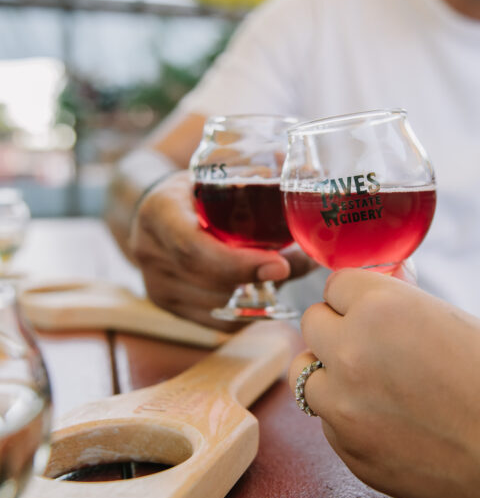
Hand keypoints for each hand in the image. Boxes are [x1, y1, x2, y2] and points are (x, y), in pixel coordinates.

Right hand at [129, 171, 314, 330]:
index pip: (192, 246)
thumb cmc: (194, 190)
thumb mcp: (215, 176)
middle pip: (208, 279)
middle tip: (295, 266)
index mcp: (159, 212)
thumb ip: (257, 178)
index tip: (279, 264)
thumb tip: (312, 177)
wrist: (155, 210)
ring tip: (283, 272)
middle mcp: (149, 251)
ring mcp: (156, 284)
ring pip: (217, 304)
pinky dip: (247, 310)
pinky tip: (263, 290)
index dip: (237, 262)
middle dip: (257, 278)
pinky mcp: (168, 306)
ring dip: (257, 295)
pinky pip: (216, 321)